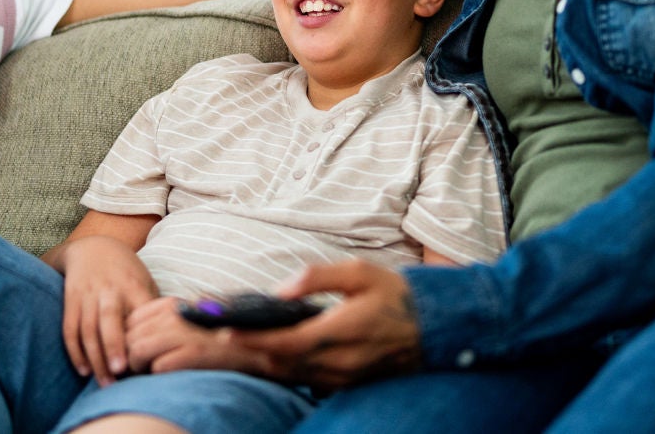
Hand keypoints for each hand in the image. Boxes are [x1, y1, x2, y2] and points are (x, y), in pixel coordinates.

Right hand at [59, 236, 157, 384]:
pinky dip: (75, 350)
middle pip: (109, 319)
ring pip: (88, 328)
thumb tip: (173, 339)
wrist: (92, 246)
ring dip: (95, 356)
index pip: (140, 313)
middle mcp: (110, 290)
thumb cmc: (126, 271)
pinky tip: (84, 369)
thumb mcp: (145, 280)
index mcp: (133, 286)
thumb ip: (155, 308)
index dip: (144, 337)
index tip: (150, 361)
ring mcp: (88, 295)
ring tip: (104, 381)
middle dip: (114, 346)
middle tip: (120, 372)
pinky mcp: (71, 299)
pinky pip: (69, 327)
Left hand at [125, 296, 269, 374]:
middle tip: (142, 368)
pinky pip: (158, 367)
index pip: (131, 320)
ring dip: (141, 367)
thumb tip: (132, 338)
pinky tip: (172, 375)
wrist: (257, 348)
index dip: (130, 339)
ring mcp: (184, 332)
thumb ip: (162, 324)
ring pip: (137, 351)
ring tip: (152, 373)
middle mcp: (175, 314)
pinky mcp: (194, 352)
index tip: (139, 352)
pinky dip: (160, 375)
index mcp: (172, 304)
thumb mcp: (189, 322)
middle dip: (131, 356)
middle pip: (130, 336)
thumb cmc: (218, 338)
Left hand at [235, 260, 421, 390]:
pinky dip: (284, 366)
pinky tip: (271, 350)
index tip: (224, 331)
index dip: (253, 338)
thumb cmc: (395, 293)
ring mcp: (345, 376)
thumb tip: (281, 291)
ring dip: (265, 358)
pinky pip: (307, 379)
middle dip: (250, 348)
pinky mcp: (348, 382)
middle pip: (282, 362)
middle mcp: (341, 361)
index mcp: (341, 332)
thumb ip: (318, 277)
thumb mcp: (359, 272)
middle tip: (219, 334)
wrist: (434, 326)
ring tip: (238, 339)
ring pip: (292, 373)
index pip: (286, 342)